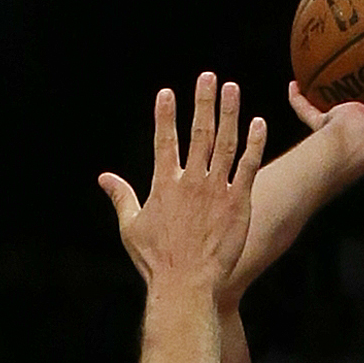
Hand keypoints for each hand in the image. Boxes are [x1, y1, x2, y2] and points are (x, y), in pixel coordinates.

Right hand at [100, 74, 266, 296]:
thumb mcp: (131, 228)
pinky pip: (249, 166)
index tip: (167, 93)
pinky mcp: (238, 203)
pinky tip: (259, 123)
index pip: (164, 140)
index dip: (165, 115)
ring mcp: (217, 190)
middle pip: (199, 132)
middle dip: (203, 101)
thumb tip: (104, 178)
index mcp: (165, 184)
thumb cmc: (156, 261)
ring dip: (229, 113)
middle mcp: (192, 181)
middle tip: (208, 76)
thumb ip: (121, 197)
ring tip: (232, 89)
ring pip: (226, 142)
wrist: (186, 285)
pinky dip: (255, 143)